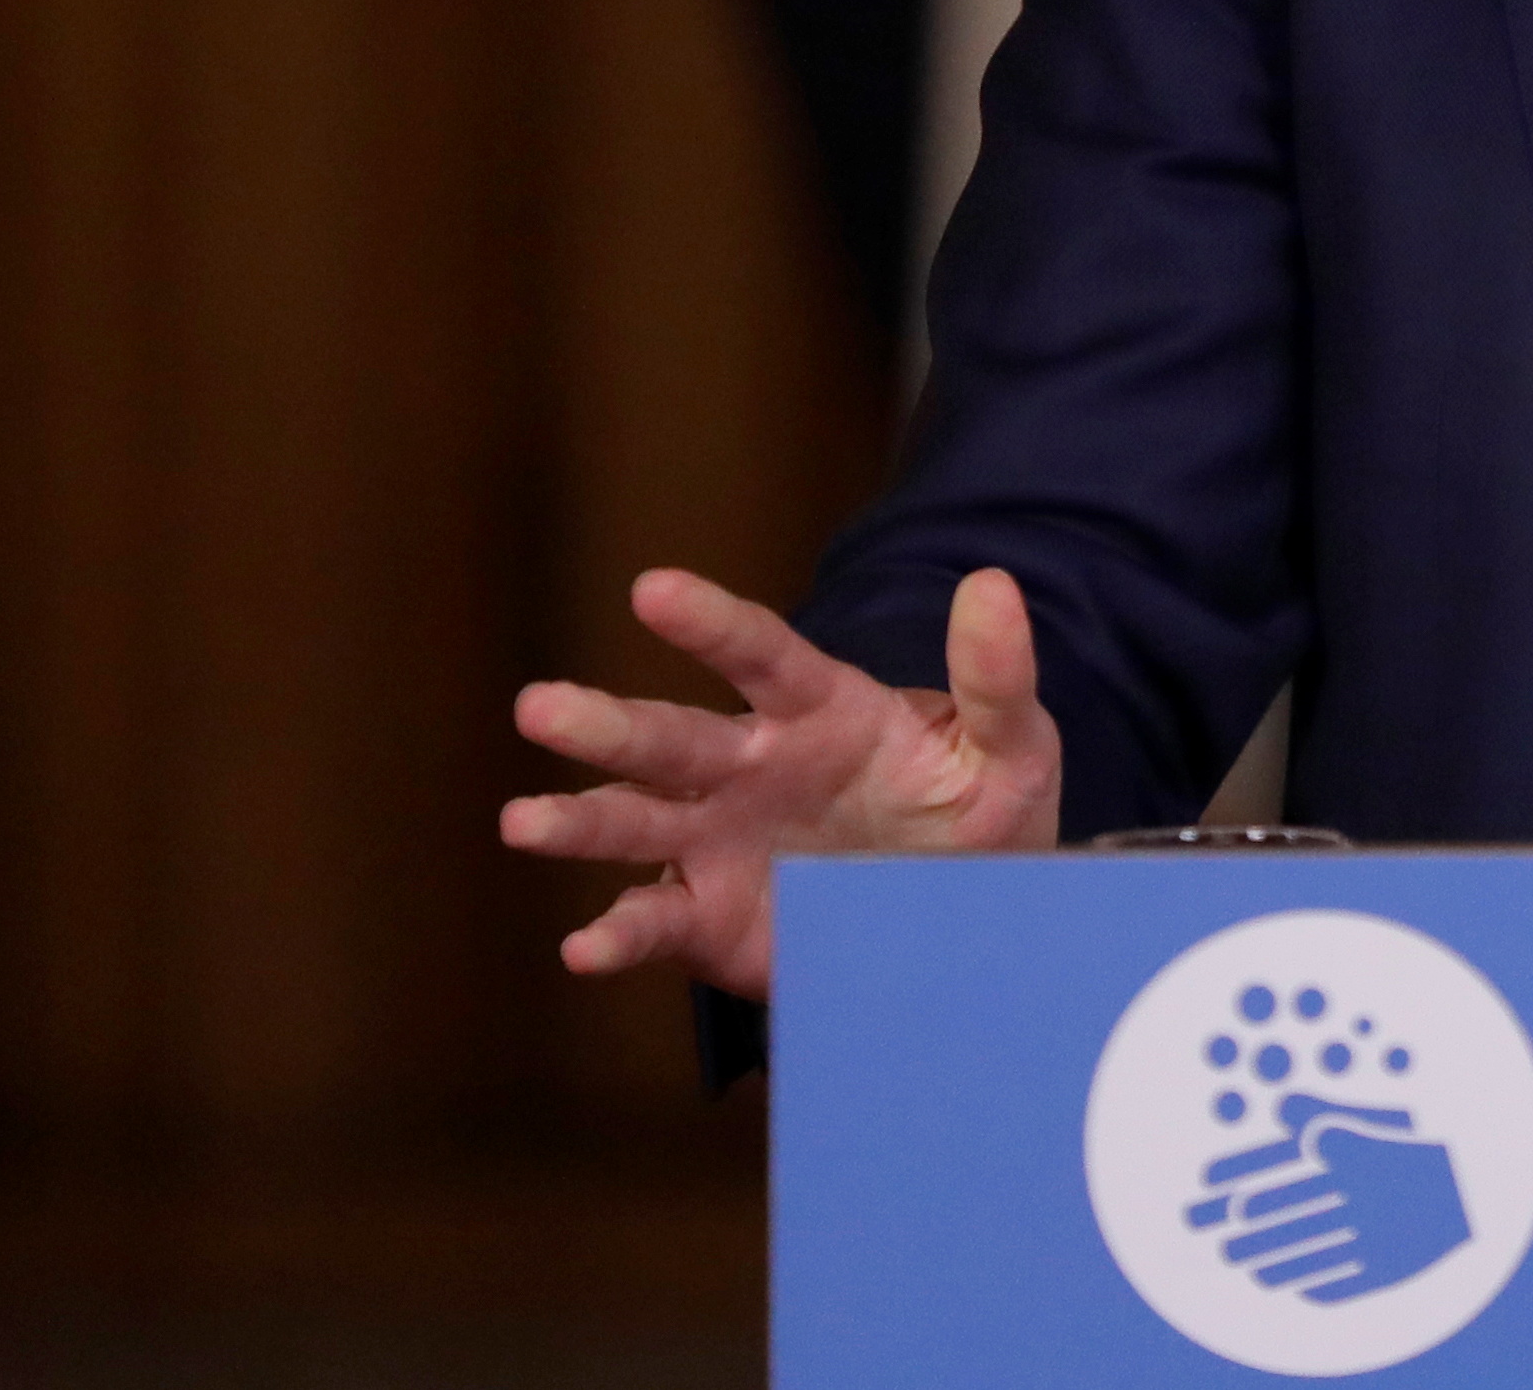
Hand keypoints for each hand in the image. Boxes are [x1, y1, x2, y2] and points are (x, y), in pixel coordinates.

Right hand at [499, 565, 1062, 998]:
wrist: (967, 917)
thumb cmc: (980, 813)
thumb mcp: (1009, 746)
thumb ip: (996, 677)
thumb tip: (994, 584)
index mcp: (818, 710)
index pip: (759, 655)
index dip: (708, 623)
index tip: (651, 588)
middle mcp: (749, 767)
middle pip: (670, 738)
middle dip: (605, 724)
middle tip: (539, 707)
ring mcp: (719, 842)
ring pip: (634, 823)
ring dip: (579, 823)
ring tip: (522, 822)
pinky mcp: (710, 919)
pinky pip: (653, 924)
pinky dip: (616, 936)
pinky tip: (584, 947)